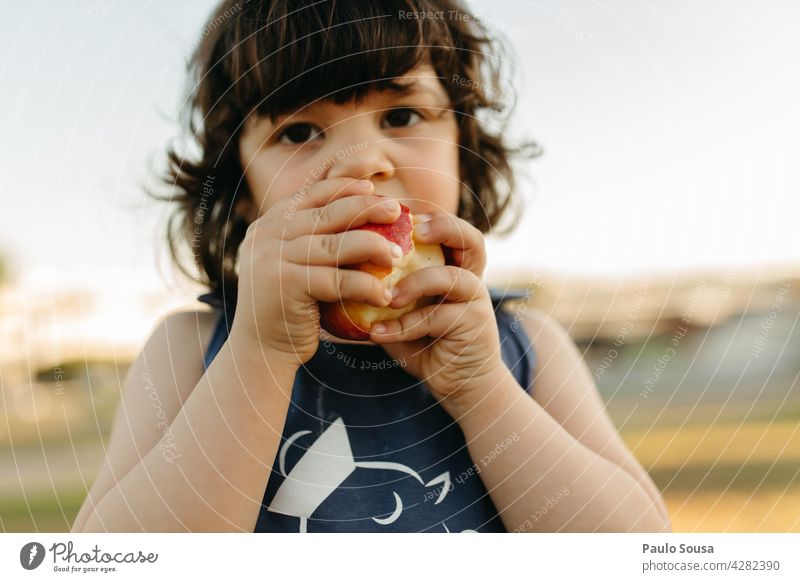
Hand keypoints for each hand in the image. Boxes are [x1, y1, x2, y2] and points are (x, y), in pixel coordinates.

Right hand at [230, 177, 401, 367]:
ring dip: (374, 246)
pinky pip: (339, 281)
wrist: (258, 349)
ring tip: (397, 256)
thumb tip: (361, 208)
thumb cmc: (288, 307)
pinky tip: (385, 296)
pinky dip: (367, 286)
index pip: (313, 193)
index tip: (376, 187)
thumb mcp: (293, 263)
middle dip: (368, 207)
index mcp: (269, 223)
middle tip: (398, 211)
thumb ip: (312, 238)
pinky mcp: (286, 285)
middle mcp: (267, 234)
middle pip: (329, 212)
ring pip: (337, 244)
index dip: (347, 185)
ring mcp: (274, 258)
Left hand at [368, 210, 507, 412]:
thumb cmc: (426, 345)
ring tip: (387, 296)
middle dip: (443, 227)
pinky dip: (404, 327)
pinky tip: (378, 334)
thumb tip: (334, 275)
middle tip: (413, 230)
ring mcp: (477, 303)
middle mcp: (471, 279)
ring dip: (416, 283)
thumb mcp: (402, 314)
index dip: (430, 215)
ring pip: (452, 278)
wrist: (461, 386)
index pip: (451, 229)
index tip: (397, 211)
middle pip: (471, 239)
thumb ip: (382, 293)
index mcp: (455, 268)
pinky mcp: (475, 328)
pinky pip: (437, 319)